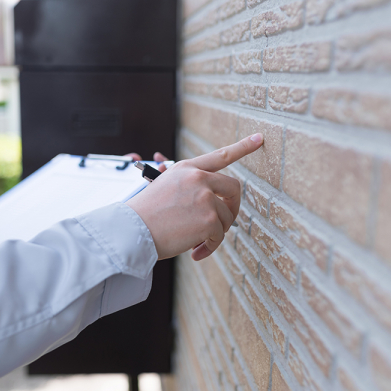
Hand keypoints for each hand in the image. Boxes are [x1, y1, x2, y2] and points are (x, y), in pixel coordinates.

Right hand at [127, 133, 263, 260]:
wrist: (131, 231)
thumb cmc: (144, 215)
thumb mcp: (164, 189)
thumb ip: (189, 189)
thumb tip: (211, 204)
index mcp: (187, 168)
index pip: (220, 155)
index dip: (242, 147)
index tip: (258, 138)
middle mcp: (199, 178)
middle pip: (234, 188)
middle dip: (231, 207)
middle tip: (223, 223)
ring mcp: (206, 197)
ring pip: (226, 217)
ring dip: (214, 233)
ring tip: (195, 241)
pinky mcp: (209, 219)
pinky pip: (219, 237)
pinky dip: (209, 247)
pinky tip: (195, 251)